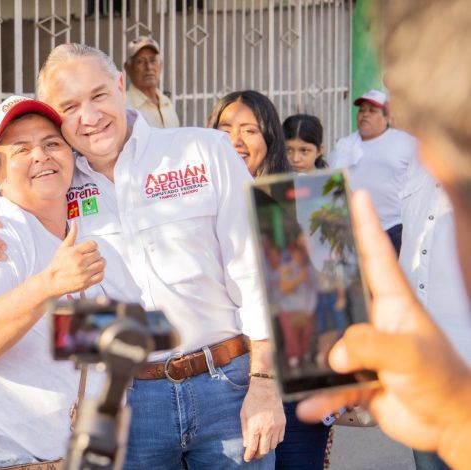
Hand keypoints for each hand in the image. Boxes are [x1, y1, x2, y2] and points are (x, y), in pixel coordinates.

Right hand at [40, 221, 104, 296]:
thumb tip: (74, 222)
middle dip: (95, 254)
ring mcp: (84, 273)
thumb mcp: (63, 248)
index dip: (93, 246)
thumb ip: (71, 235)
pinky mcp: (86, 283)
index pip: (93, 244)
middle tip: (90, 257)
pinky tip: (94, 271)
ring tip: (94, 264)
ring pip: (101, 264)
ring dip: (100, 263)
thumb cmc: (57, 265)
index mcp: (75, 252)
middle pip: (98, 254)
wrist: (51, 282)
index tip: (90, 249)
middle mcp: (80, 262)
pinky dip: (100, 273)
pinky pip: (101, 276)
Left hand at [240, 377, 285, 461]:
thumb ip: (245, 431)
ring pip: (273, 446)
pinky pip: (280, 438)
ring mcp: (277, 426)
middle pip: (265, 450)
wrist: (266, 389)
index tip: (247, 458)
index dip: (249, 455)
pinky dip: (275, 441)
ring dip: (267, 447)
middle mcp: (267, 428)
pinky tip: (269, 438)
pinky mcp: (283, 423)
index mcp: (255, 426)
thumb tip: (247, 445)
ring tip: (261, 445)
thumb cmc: (252, 401)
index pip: (253, 447)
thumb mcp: (243, 415)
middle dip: (258, 454)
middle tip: (254, 454)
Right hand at [297, 191, 470, 463]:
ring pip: (326, 344)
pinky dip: (317, 397)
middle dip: (312, 287)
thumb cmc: (443, 380)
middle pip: (337, 297)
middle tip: (287, 271)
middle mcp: (376, 322)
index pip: (377, 256)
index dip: (365, 225)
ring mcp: (366, 350)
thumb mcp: (408, 355)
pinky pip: (328, 385)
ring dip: (308, 356)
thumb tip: (333, 353)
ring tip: (287, 360)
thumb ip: (370, 346)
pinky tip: (306, 406)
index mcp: (394, 304)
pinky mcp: (358, 379)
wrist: (451, 426)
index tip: (356, 195)